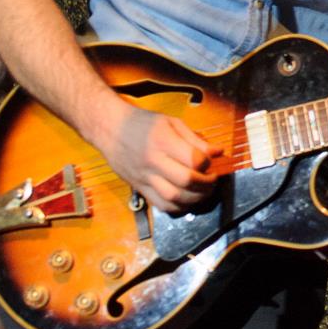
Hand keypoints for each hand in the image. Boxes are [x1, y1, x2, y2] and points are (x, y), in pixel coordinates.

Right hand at [96, 103, 220, 213]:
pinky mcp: (139, 188)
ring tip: (203, 191)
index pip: (193, 159)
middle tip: (213, 179)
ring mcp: (144, 178)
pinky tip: (187, 199)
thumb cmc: (142, 122)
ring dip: (195, 198)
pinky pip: (161, 205)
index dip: (209, 163)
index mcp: (162, 141)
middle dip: (206, 183)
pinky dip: (178, 207)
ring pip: (174, 198)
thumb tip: (218, 152)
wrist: (109, 129)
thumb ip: (195, 139)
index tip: (213, 161)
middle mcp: (152, 162)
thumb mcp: (171, 122)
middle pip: (186, 181)